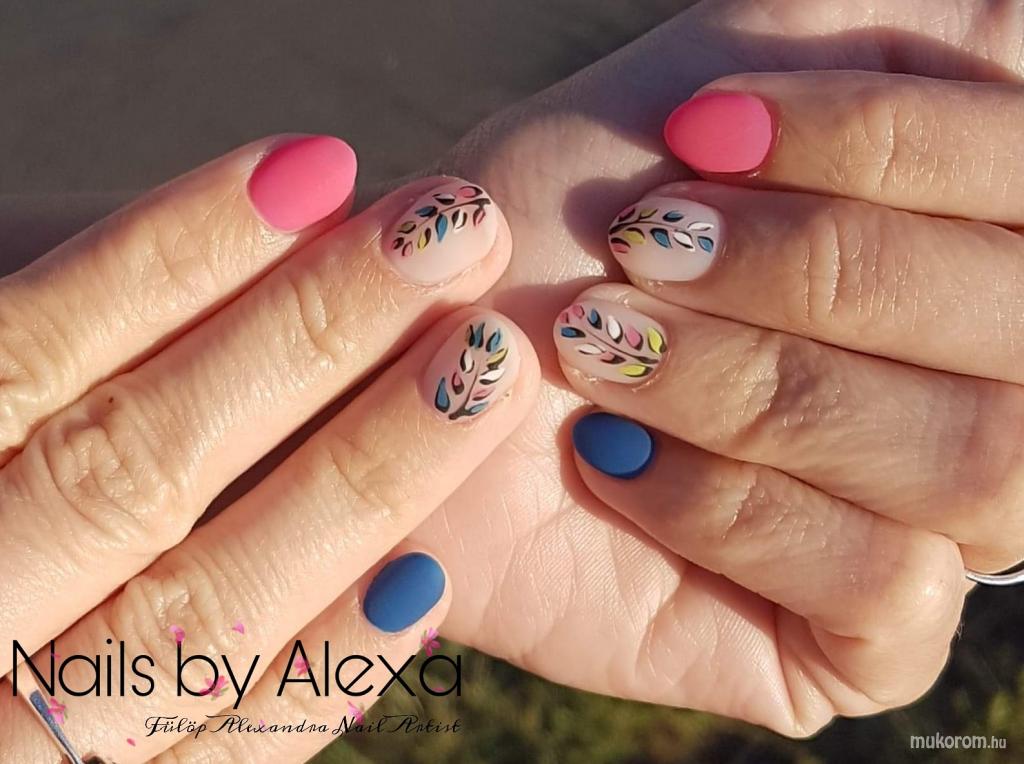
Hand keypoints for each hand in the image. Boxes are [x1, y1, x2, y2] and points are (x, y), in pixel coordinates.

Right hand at [0, 136, 538, 760]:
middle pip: (134, 470)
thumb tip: (221, 218)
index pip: (22, 357)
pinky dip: (320, 674)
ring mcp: (23, 744)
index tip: (317, 166)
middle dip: (309, 337)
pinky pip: (219, 761)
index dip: (169, 254)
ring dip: (360, 480)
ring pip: (196, 612)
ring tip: (489, 365)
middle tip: (455, 229)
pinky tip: (430, 577)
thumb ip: (39, 329)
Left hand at [407, 0, 1023, 734]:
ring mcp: (935, 522)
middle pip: (1020, 327)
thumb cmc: (558, 225)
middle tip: (644, 245)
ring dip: (756, 387)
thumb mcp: (704, 80)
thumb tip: (1020, 36)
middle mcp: (982, 383)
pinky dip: (731, 506)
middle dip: (810, 270)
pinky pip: (891, 584)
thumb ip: (886, 39)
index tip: (708, 130)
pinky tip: (617, 466)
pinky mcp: (863, 637)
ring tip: (604, 353)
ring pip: (977, 462)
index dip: (886, 140)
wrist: (432, 374)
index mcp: (968, 251)